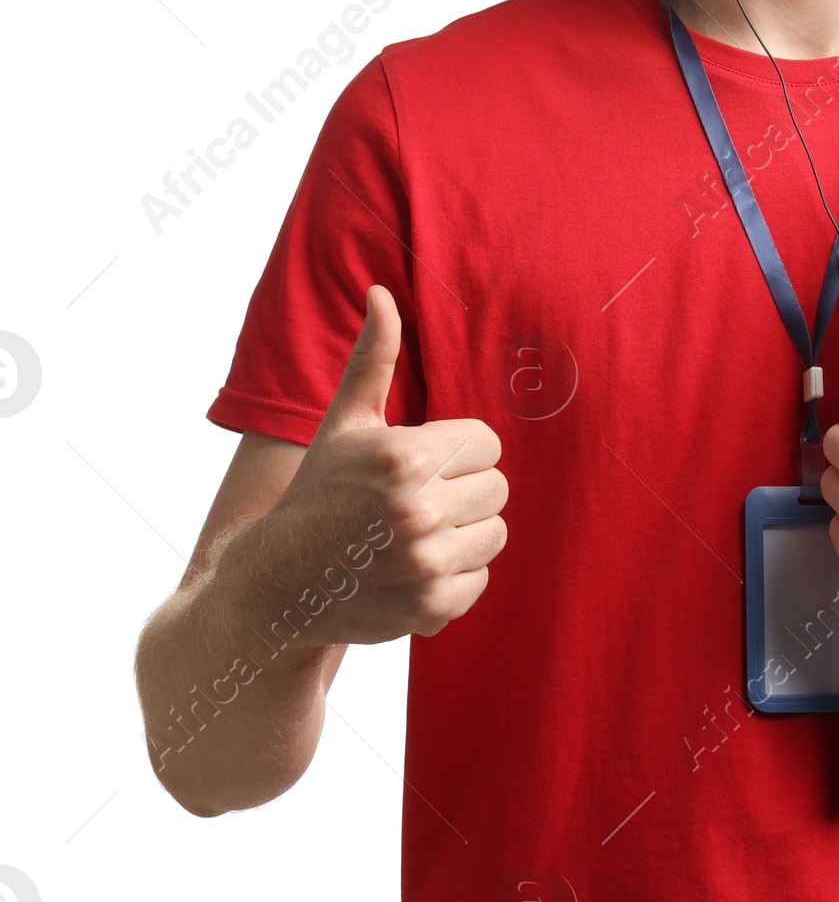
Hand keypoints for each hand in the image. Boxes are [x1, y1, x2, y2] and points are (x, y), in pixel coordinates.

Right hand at [247, 285, 508, 642]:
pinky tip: (412, 570)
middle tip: (419, 500)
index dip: (458, 451)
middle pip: (498, 487)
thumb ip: (373, 357)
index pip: (488, 443)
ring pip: (496, 532)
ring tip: (417, 534)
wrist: (278, 584)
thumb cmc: (321, 490)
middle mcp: (418, 509)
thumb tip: (381, 292)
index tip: (421, 464)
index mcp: (405, 456)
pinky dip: (454, 577)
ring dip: (464, 533)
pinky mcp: (431, 608)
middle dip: (464, 490)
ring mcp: (425, 562)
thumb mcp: (345, 420)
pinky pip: (480, 579)